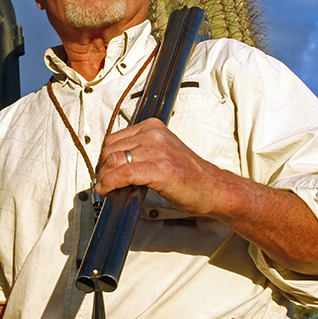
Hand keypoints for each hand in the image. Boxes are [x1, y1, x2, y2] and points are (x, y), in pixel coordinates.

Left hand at [96, 119, 317, 276]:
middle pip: (110, 149)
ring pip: (113, 161)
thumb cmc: (189, 175)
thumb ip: (139, 152)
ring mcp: (157, 150)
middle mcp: (154, 134)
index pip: (113, 139)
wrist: (214, 189)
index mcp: (153, 127)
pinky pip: (122, 174)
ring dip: (104, 178)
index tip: (105, 171)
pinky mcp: (159, 169)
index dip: (105, 158)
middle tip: (105, 183)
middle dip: (103, 168)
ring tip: (107, 189)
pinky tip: (108, 191)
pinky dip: (109, 184)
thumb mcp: (162, 152)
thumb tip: (110, 164)